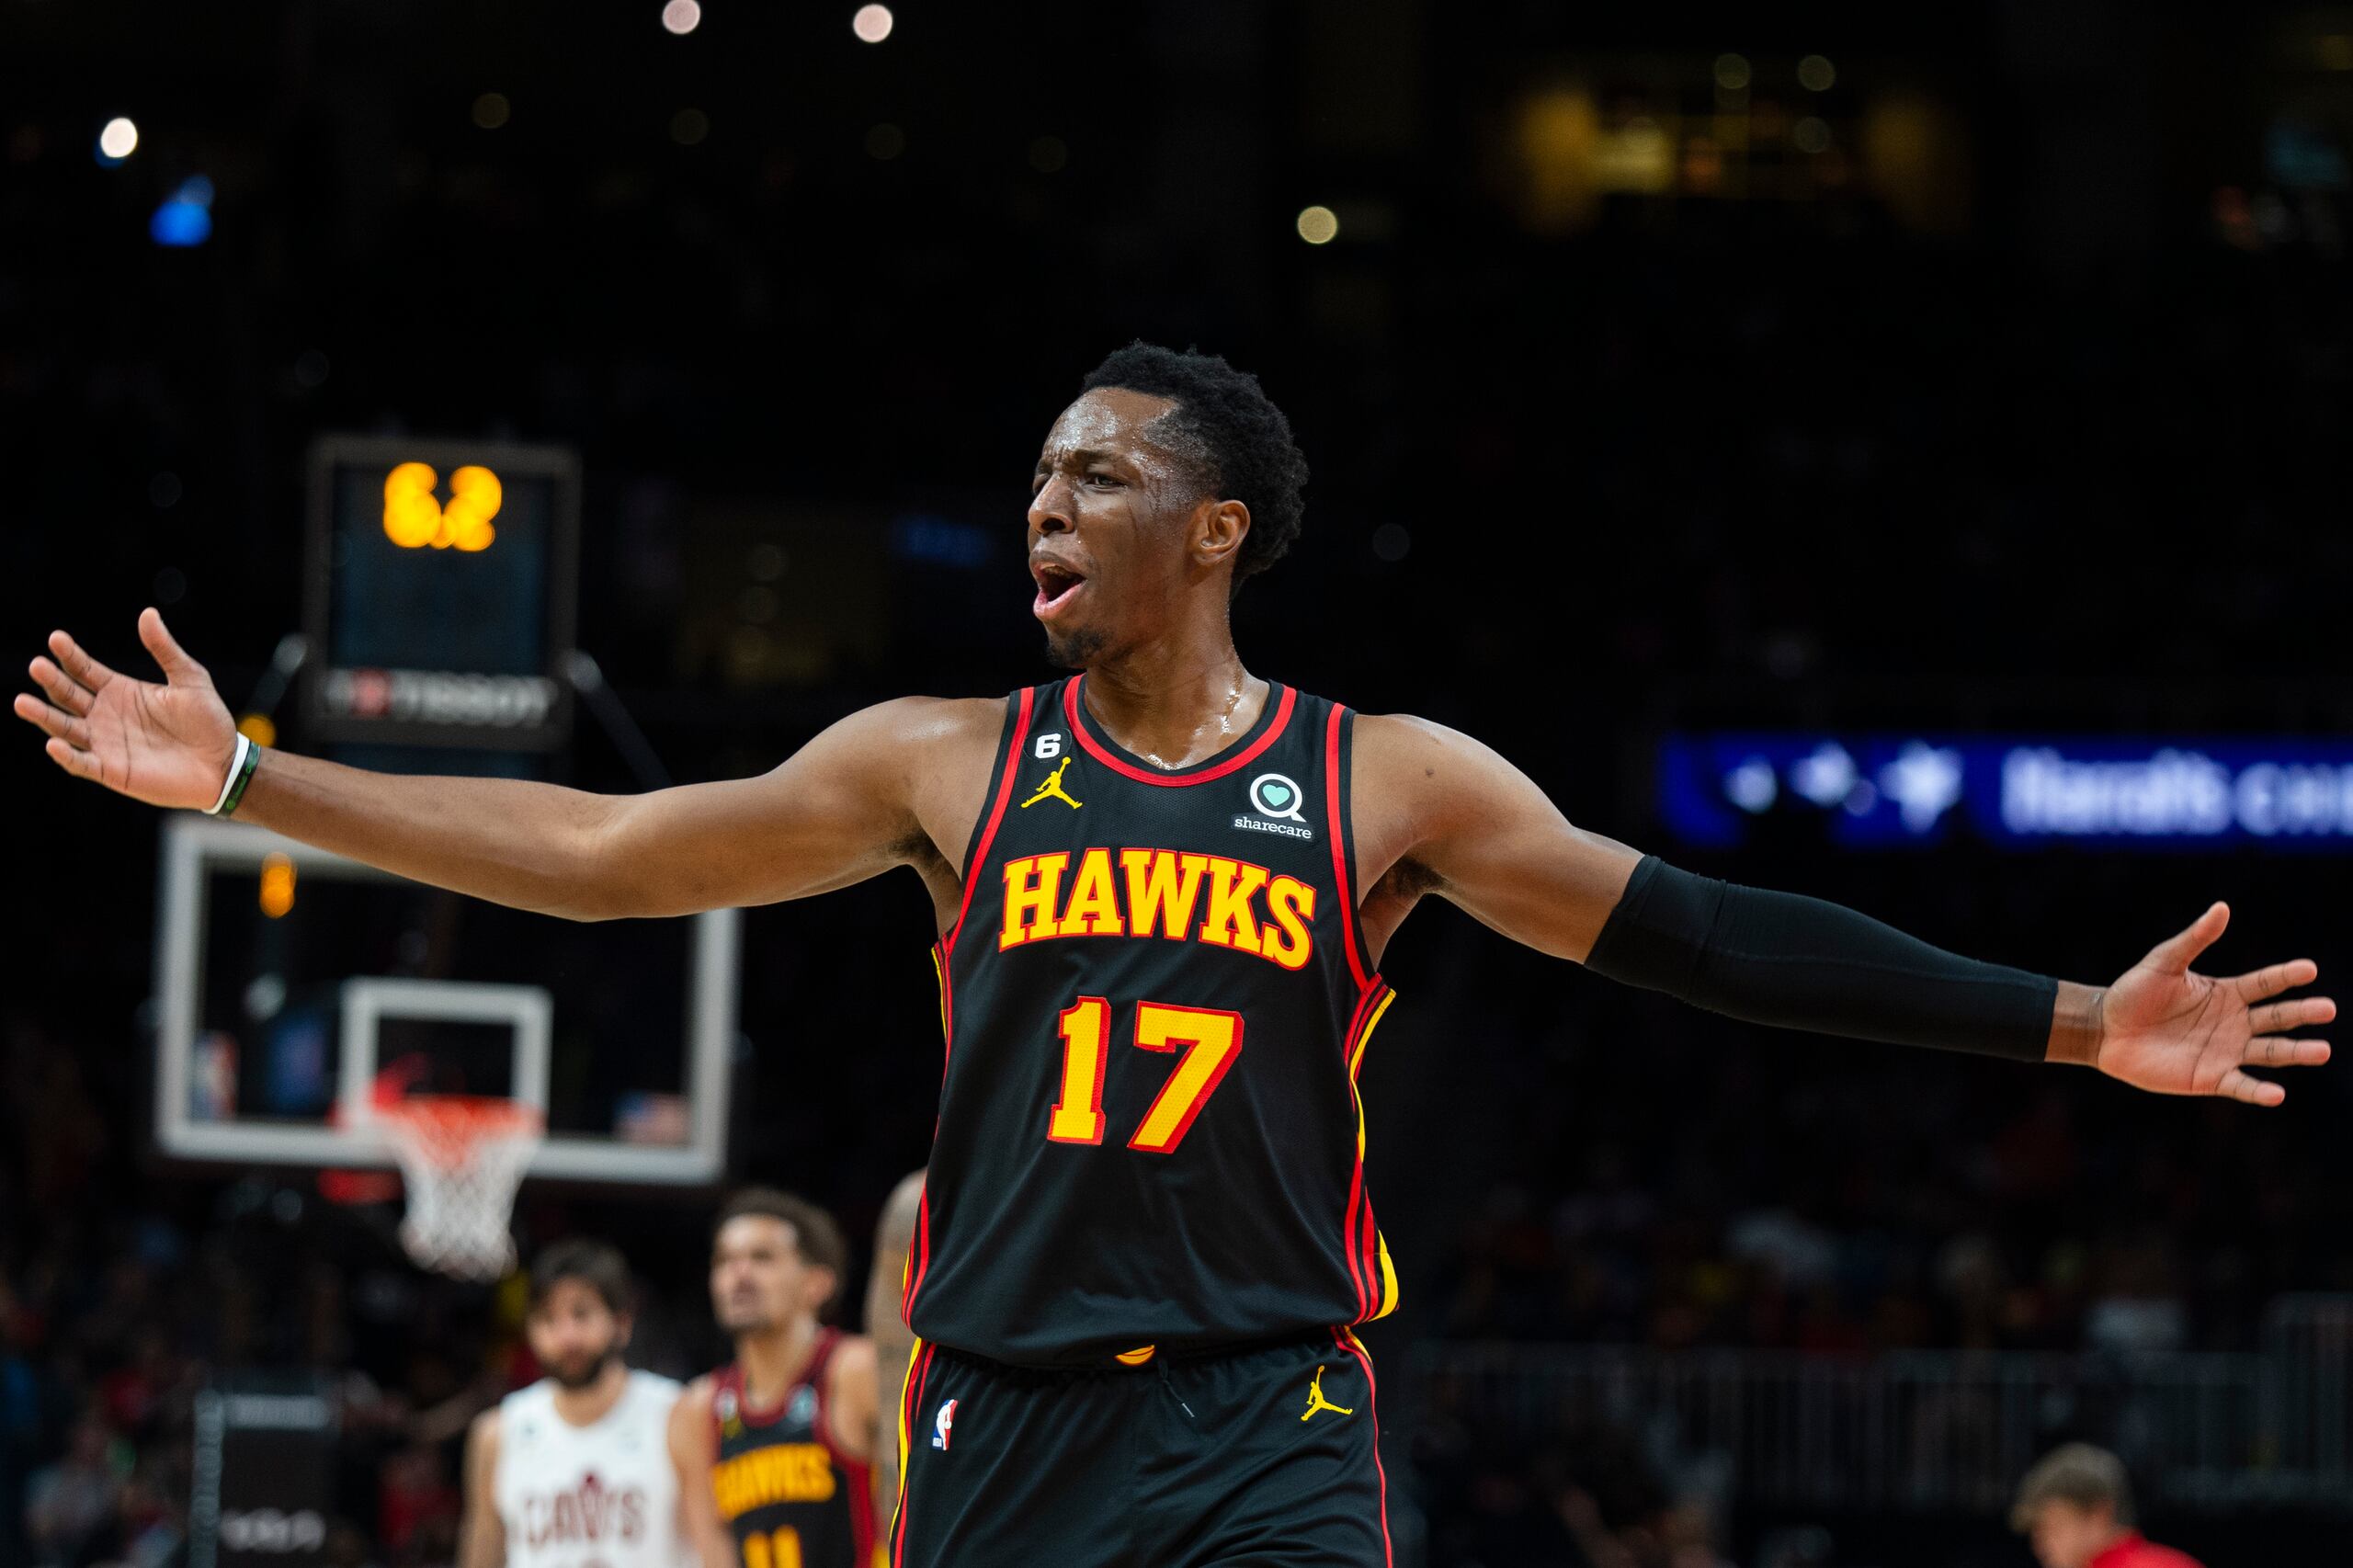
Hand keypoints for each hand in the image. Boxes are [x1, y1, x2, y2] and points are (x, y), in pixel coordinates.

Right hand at [15, 609, 238, 809]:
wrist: (225, 764)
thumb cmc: (208, 721)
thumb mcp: (189, 679)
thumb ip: (165, 649)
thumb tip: (147, 614)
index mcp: (120, 691)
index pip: (85, 670)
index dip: (69, 655)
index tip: (56, 638)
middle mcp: (105, 715)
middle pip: (68, 696)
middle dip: (51, 681)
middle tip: (37, 665)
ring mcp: (105, 743)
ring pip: (65, 728)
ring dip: (44, 716)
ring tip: (22, 702)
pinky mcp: (111, 770)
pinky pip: (82, 764)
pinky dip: (67, 756)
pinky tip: (54, 744)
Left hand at [2092, 903, 2333, 1106]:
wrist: (2105, 1030)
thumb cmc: (2133, 992)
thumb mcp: (2163, 962)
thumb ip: (2194, 939)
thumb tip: (2222, 908)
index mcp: (2226, 993)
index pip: (2265, 984)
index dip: (2287, 977)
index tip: (2310, 969)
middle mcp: (2234, 1022)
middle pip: (2276, 1017)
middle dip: (2302, 1013)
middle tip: (2328, 1008)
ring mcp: (2226, 1051)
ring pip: (2269, 1052)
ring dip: (2296, 1052)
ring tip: (2323, 1050)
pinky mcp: (2210, 1077)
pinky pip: (2241, 1085)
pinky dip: (2259, 1091)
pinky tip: (2277, 1093)